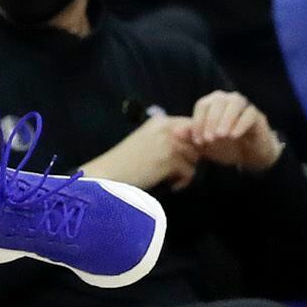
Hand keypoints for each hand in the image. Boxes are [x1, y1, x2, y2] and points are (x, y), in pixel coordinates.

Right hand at [81, 115, 199, 192]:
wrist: (109, 174)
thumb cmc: (125, 161)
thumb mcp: (146, 140)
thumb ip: (168, 137)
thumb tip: (195, 144)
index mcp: (159, 121)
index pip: (191, 125)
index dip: (192, 141)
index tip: (181, 155)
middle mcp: (166, 128)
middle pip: (196, 142)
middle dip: (190, 156)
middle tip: (175, 169)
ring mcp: (168, 144)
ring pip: (195, 157)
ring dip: (186, 170)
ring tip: (170, 177)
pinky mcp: (170, 161)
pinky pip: (190, 172)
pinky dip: (181, 181)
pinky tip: (169, 185)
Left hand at [187, 89, 282, 170]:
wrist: (248, 156)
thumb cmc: (223, 147)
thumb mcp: (203, 145)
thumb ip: (189, 137)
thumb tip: (175, 131)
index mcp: (212, 104)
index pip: (202, 105)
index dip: (198, 122)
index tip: (198, 141)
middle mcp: (228, 100)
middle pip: (218, 101)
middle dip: (211, 120)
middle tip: (209, 139)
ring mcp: (244, 106)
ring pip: (235, 103)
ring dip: (226, 119)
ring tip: (221, 136)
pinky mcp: (257, 115)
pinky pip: (250, 113)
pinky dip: (241, 124)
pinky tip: (234, 136)